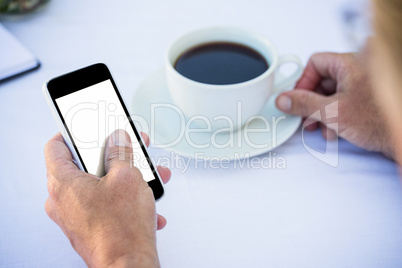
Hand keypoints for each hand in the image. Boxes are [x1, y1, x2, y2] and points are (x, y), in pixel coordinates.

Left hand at [44, 130, 170, 266]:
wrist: (129, 265)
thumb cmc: (121, 230)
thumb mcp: (127, 177)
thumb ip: (121, 151)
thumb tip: (118, 139)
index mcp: (63, 183)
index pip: (56, 146)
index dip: (72, 132)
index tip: (88, 127)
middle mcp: (63, 200)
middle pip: (83, 165)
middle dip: (112, 155)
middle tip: (128, 149)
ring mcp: (76, 216)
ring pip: (99, 185)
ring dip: (124, 178)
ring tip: (145, 177)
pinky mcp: (89, 227)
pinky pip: (105, 204)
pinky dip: (123, 199)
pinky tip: (144, 201)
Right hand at [275, 52, 393, 158]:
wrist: (401, 139)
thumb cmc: (380, 121)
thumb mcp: (332, 112)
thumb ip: (304, 104)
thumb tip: (284, 99)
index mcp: (351, 62)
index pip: (315, 63)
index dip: (303, 82)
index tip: (297, 99)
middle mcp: (358, 69)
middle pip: (321, 80)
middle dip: (312, 103)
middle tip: (305, 116)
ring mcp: (362, 85)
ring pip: (330, 94)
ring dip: (321, 113)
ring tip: (321, 127)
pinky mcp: (365, 99)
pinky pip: (341, 102)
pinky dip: (334, 116)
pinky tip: (334, 130)